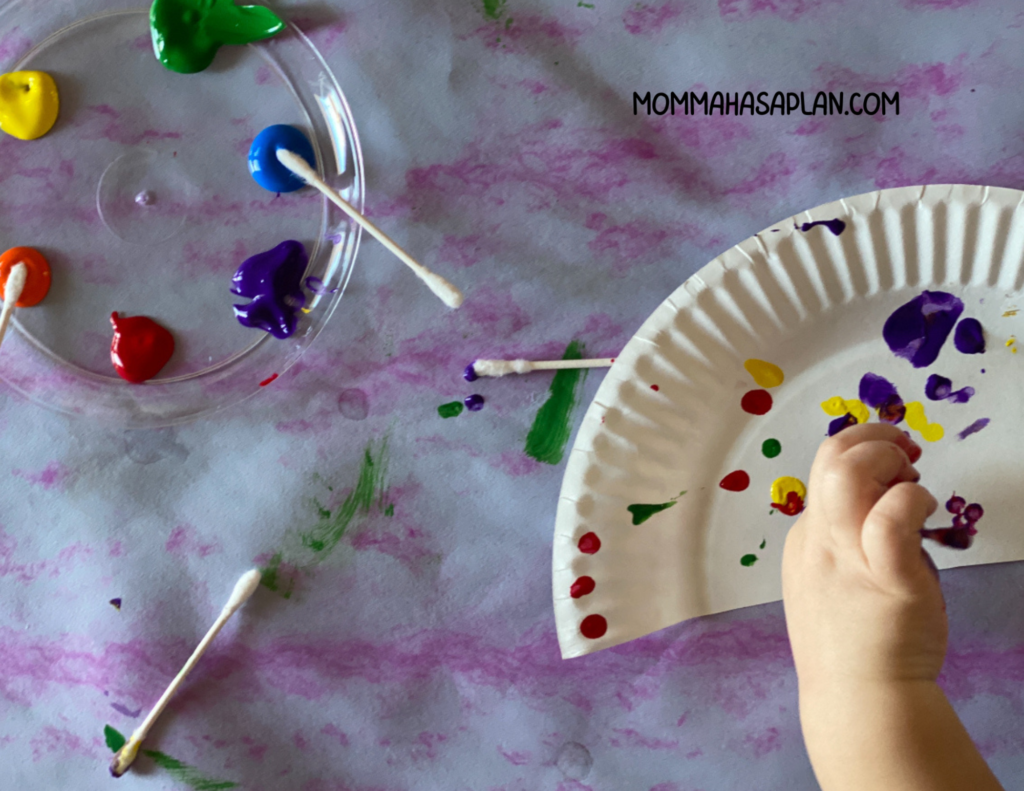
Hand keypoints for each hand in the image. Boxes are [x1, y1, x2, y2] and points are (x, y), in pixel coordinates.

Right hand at [782, 423, 944, 690]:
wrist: (858, 696)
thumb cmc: (854, 641)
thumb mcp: (832, 579)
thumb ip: (846, 540)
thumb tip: (883, 499)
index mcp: (806, 538)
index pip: (824, 468)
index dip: (862, 451)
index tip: (896, 462)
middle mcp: (819, 540)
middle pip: (829, 458)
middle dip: (872, 438)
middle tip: (906, 455)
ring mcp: (847, 558)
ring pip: (848, 476)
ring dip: (887, 460)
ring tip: (911, 477)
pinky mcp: (887, 578)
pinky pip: (890, 518)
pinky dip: (911, 499)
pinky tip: (926, 510)